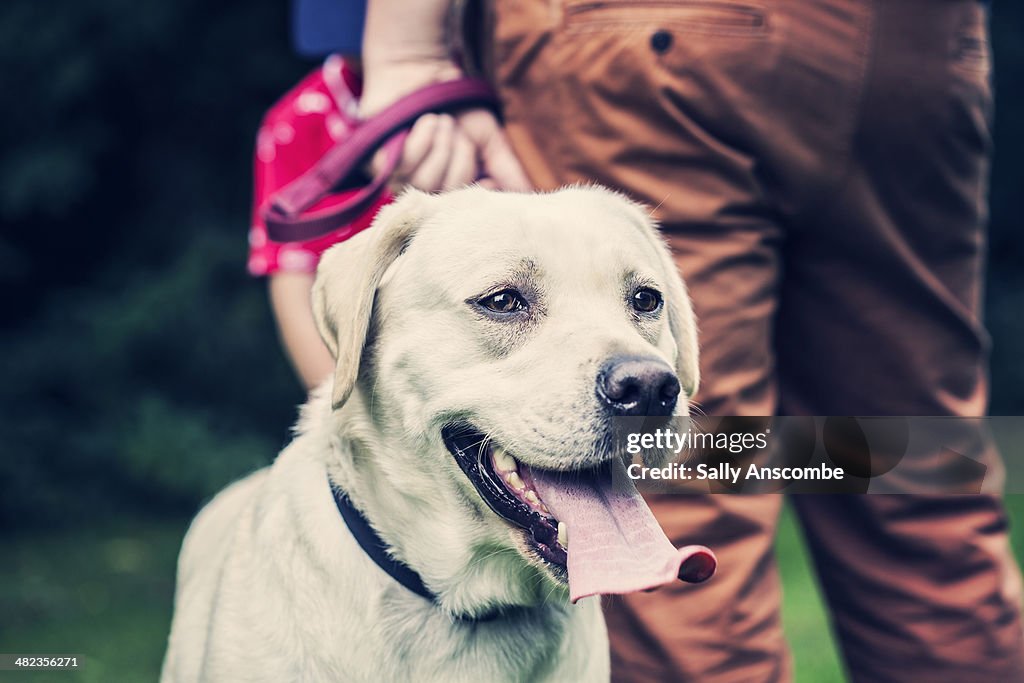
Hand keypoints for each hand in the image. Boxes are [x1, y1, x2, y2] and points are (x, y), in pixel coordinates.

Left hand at [360, 60, 531, 192]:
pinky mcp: (379, 165)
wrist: (422, 71)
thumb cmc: (456, 108)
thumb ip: (508, 169)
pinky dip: (423, 137)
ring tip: (441, 121)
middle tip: (457, 130)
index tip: (487, 175)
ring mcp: (400, 181)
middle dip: (461, 156)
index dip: (480, 193)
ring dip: (442, 144)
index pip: (465, 211)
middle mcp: (425, 191)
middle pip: (449, 194)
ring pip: (427, 181)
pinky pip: (406, 163)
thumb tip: (530, 196)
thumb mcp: (490, 139)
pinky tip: (424, 121)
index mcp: (451, 190)